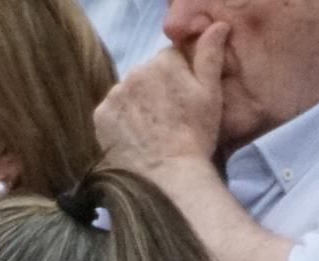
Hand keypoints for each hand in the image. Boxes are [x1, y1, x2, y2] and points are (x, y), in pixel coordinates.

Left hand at [94, 22, 228, 173]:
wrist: (169, 177)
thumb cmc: (196, 137)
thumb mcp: (211, 94)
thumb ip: (210, 55)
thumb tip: (217, 26)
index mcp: (164, 62)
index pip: (169, 60)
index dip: (178, 81)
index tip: (183, 104)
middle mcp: (135, 71)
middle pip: (146, 75)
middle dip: (156, 91)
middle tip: (170, 121)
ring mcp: (115, 94)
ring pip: (128, 93)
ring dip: (138, 105)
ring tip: (153, 132)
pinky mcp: (101, 116)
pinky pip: (113, 112)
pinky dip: (122, 122)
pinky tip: (136, 138)